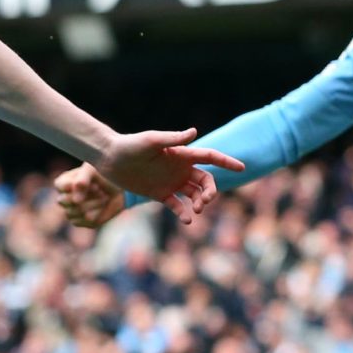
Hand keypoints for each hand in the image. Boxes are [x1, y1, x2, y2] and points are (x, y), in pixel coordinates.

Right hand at [54, 162, 126, 228]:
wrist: (119, 190)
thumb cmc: (104, 176)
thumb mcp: (94, 170)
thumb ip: (82, 179)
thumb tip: (76, 200)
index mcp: (64, 182)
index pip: (59, 186)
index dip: (73, 186)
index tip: (90, 182)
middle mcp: (65, 197)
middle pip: (63, 201)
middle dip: (84, 195)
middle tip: (99, 189)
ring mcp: (71, 210)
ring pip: (74, 212)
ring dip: (93, 204)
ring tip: (103, 196)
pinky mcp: (80, 221)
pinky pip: (84, 221)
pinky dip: (96, 213)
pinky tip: (102, 207)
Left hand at [96, 128, 247, 226]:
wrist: (109, 158)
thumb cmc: (130, 145)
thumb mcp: (151, 141)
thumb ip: (172, 139)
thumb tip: (194, 132)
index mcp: (181, 154)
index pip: (209, 157)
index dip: (226, 162)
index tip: (242, 168)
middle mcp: (179, 168)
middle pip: (205, 180)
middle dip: (210, 191)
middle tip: (204, 201)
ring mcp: (170, 182)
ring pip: (194, 194)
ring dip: (198, 202)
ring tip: (195, 210)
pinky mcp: (159, 194)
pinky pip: (176, 205)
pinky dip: (183, 213)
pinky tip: (185, 220)